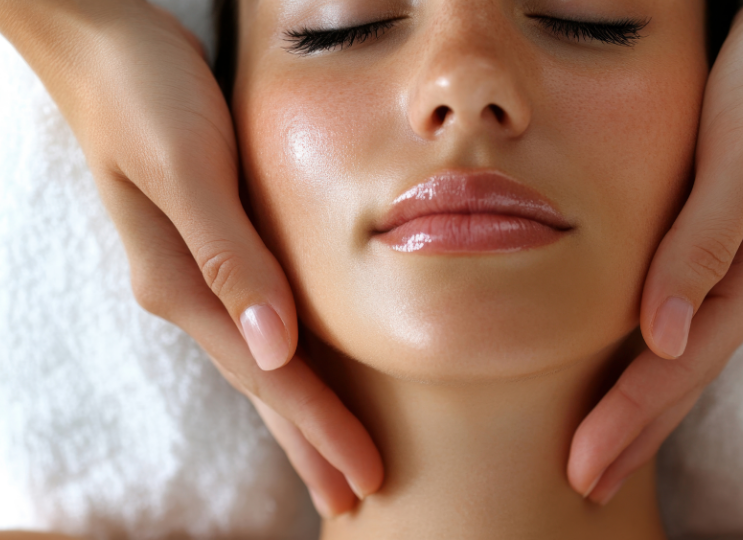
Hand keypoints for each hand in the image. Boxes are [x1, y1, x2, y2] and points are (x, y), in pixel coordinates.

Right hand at [0, 0, 381, 515]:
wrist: (103, 44)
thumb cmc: (145, 93)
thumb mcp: (186, 166)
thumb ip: (229, 256)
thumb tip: (275, 348)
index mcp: (184, 284)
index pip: (269, 376)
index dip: (320, 429)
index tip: (365, 477)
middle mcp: (189, 292)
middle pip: (264, 387)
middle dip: (311, 445)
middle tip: (355, 497)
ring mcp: (196, 275)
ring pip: (260, 364)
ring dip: (300, 417)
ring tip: (331, 463)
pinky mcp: (211, 249)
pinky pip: (256, 327)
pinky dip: (286, 366)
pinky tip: (300, 377)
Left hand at [566, 0, 742, 503]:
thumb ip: (703, 246)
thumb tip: (663, 338)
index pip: (680, 366)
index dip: (629, 421)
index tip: (584, 470)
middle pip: (685, 376)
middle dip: (635, 435)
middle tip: (587, 486)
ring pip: (685, 355)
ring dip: (643, 408)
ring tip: (606, 451)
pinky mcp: (725, 239)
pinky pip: (685, 318)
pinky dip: (652, 359)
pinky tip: (635, 369)